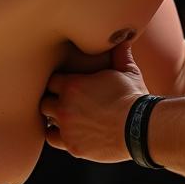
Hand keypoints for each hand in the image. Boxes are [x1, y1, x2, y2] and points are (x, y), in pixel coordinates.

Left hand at [41, 42, 148, 160]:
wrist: (140, 128)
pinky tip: (66, 132)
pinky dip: (57, 135)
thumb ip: (120, 55)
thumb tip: (124, 38)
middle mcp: (64, 106)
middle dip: (53, 101)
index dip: (59, 84)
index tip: (66, 86)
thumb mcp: (128, 72)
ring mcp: (66, 128)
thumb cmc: (135, 98)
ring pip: (46, 120)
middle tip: (64, 102)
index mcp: (73, 86)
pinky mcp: (72, 146)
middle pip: (44, 101)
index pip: (51, 81)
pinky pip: (52, 139)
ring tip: (65, 117)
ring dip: (54, 118)